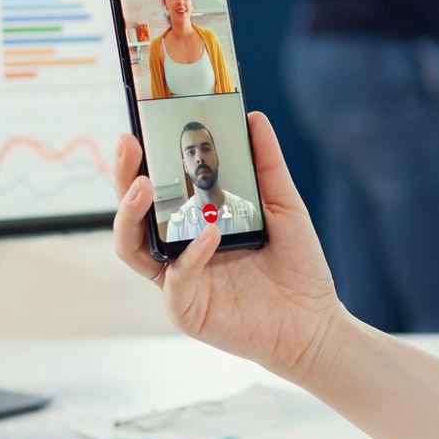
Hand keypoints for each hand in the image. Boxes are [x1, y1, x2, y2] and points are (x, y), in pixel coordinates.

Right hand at [111, 112, 346, 380]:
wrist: (315, 320)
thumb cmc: (297, 267)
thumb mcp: (284, 206)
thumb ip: (267, 165)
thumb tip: (254, 118)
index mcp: (193, 223)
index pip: (154, 190)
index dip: (138, 163)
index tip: (136, 129)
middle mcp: (176, 250)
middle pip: (130, 214)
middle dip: (123, 179)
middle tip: (129, 147)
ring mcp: (178, 280)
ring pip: (131, 248)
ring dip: (131, 215)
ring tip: (145, 186)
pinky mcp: (187, 310)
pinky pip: (176, 280)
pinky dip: (190, 255)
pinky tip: (210, 233)